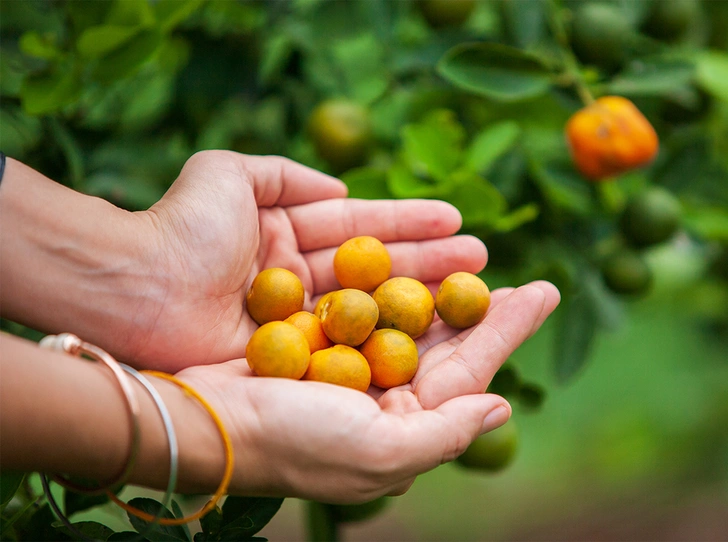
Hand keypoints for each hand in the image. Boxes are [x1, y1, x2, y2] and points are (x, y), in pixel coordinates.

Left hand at [128, 150, 492, 370]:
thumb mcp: (227, 174)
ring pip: (370, 307)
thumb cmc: (180, 229)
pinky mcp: (291, 359)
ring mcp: (297, 322)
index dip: (407, 222)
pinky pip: (348, 345)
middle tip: (482, 258)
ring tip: (475, 288)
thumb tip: (340, 188)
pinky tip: (431, 334)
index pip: (357, 226)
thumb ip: (284, 174)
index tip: (454, 219)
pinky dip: (387, 340)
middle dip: (428, 260)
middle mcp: (296, 280)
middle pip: (373, 268)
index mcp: (282, 235)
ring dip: (421, 298)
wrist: (135, 291)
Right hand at [174, 281, 558, 501]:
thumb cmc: (295, 442)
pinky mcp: (317, 341)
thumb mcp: (379, 453)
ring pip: (408, 320)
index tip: (544, 290)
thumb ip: (446, 433)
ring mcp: (350, 367)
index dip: (508, 330)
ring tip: (474, 257)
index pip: (469, 372)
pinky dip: (388, 282)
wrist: (208, 422)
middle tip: (524, 275)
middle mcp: (382, 398)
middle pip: (445, 344)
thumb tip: (501, 409)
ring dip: (440, 288)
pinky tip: (409, 261)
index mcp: (403, 425)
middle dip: (484, 309)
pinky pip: (365, 305)